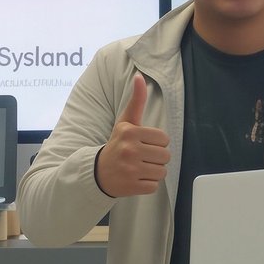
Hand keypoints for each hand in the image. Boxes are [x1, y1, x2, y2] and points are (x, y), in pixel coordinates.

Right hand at [95, 75, 170, 196]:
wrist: (97, 172)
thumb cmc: (117, 144)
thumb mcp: (125, 122)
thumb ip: (136, 100)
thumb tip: (140, 77)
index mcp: (130, 132)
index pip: (164, 139)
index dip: (157, 143)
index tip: (145, 144)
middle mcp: (130, 150)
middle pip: (165, 156)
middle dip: (157, 158)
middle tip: (143, 157)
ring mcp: (130, 170)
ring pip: (162, 172)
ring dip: (154, 171)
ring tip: (140, 168)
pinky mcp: (132, 187)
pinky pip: (154, 186)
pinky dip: (147, 184)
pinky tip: (136, 178)